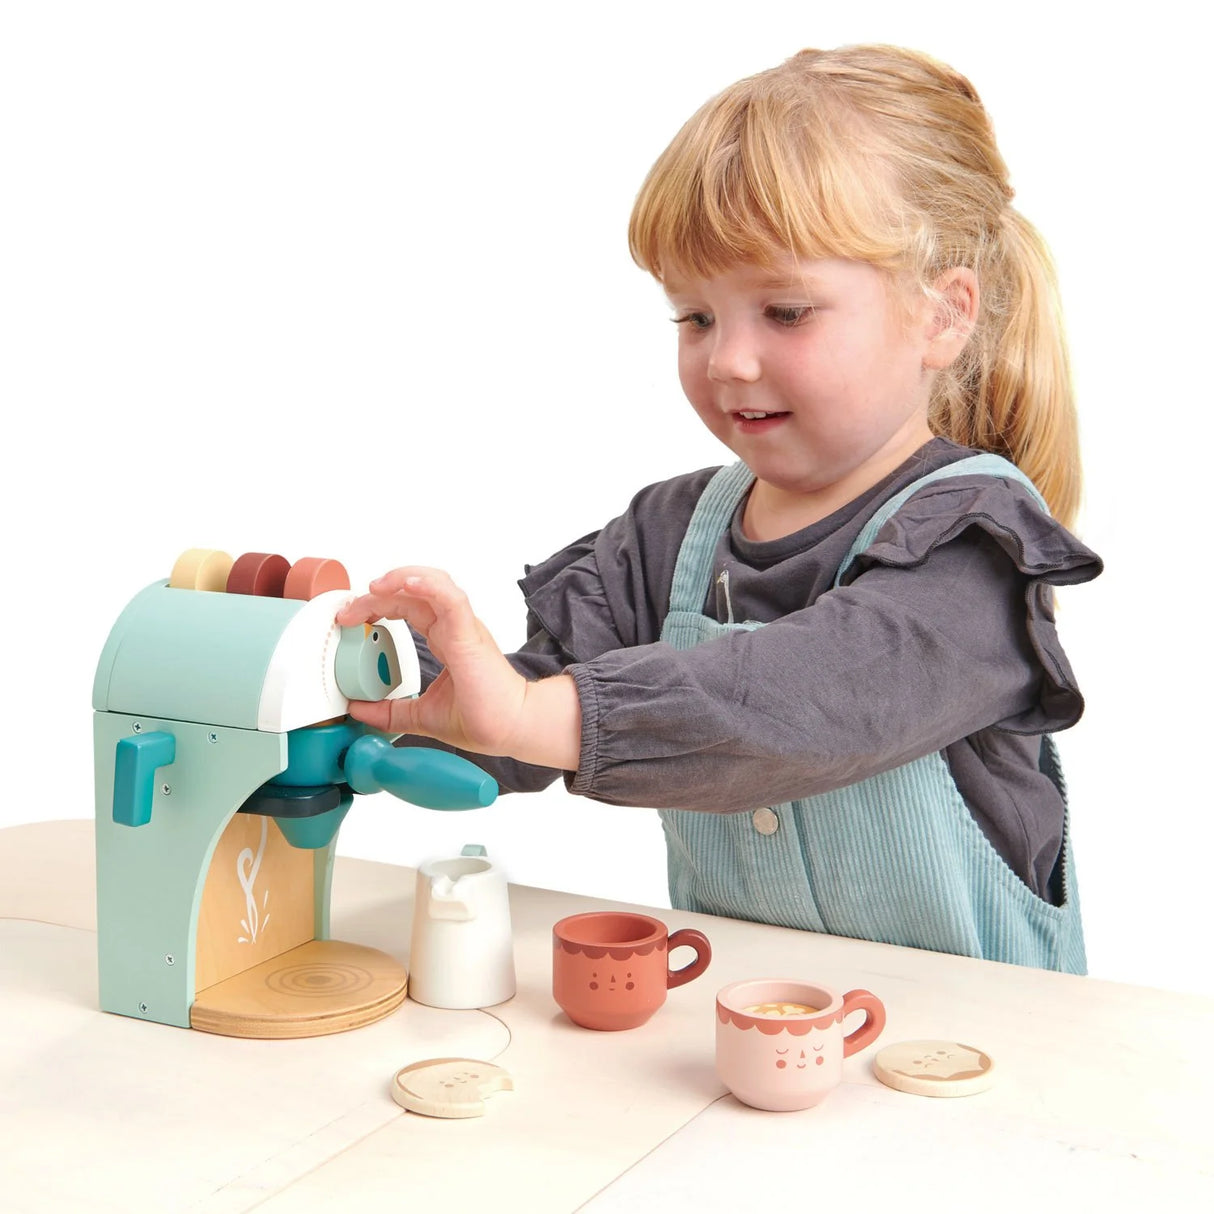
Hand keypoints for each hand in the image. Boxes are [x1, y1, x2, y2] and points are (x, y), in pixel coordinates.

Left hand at [335, 568, 580, 769]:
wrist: (511, 729)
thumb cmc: (483, 718)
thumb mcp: (420, 714)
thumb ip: (389, 712)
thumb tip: (357, 711)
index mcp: (445, 639)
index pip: (406, 607)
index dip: (375, 605)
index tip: (348, 619)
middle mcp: (453, 627)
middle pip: (411, 592)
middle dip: (375, 594)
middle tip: (348, 609)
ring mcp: (462, 627)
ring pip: (432, 583)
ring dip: (400, 578)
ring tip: (374, 587)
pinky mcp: (469, 635)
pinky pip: (450, 599)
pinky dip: (427, 586)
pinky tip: (406, 584)